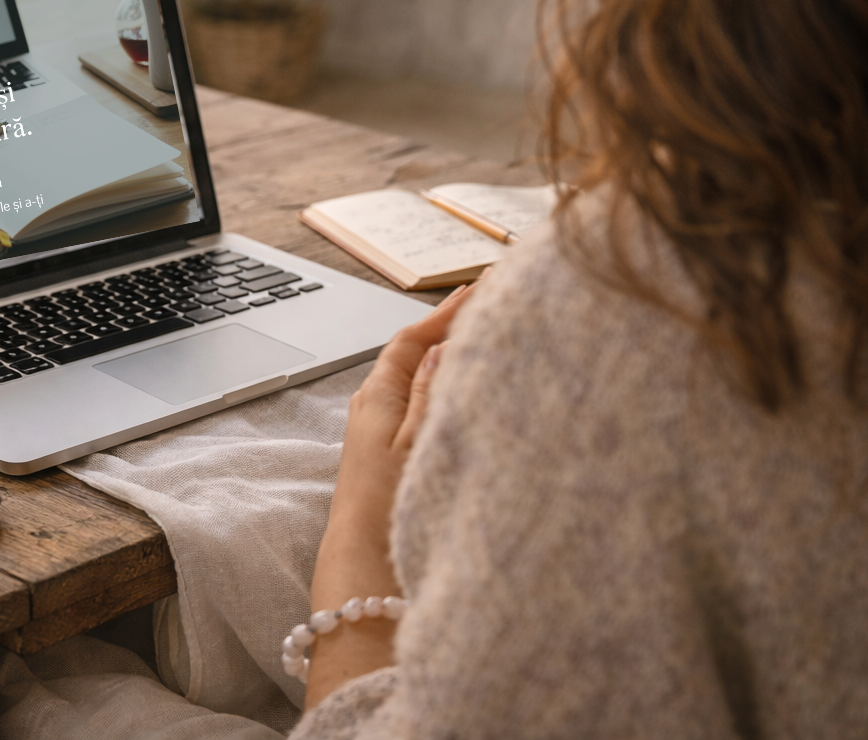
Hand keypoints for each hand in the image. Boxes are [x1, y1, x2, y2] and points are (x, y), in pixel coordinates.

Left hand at [303, 274, 483, 706]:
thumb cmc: (388, 511)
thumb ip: (432, 390)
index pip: (414, 339)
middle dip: (458, 332)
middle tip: (499, 308)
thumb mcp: (416, 441)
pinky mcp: (405, 468)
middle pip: (422, 358)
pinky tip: (487, 403)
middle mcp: (380, 414)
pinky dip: (460, 401)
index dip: (447, 313)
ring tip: (499, 343)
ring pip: (432, 388)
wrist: (368, 578)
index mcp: (378, 398)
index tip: (480, 289)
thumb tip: (444, 343)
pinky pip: (436, 418)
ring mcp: (392, 442)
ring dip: (462, 365)